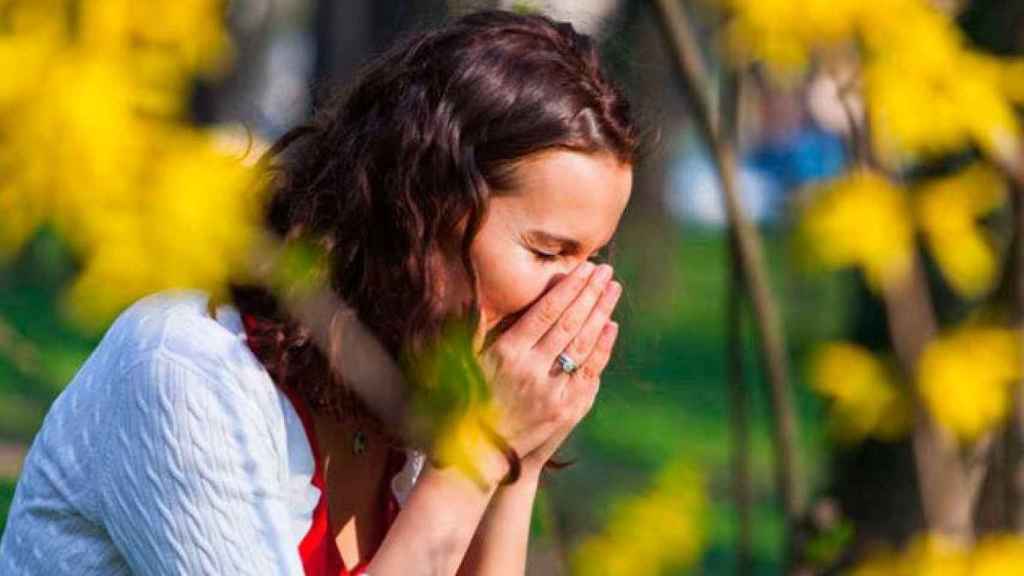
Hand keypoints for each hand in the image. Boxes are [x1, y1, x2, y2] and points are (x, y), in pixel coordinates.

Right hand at [478, 261, 621, 477]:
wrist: (482, 452)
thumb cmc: (470, 401)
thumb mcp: (467, 362)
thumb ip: (478, 329)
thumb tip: (481, 297)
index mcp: (506, 352)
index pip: (546, 311)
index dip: (568, 287)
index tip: (584, 268)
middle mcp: (530, 368)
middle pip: (569, 322)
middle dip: (590, 292)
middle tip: (606, 270)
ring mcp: (550, 390)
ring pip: (582, 344)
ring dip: (601, 313)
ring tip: (613, 289)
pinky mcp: (564, 409)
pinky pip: (588, 372)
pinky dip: (602, 348)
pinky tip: (611, 326)